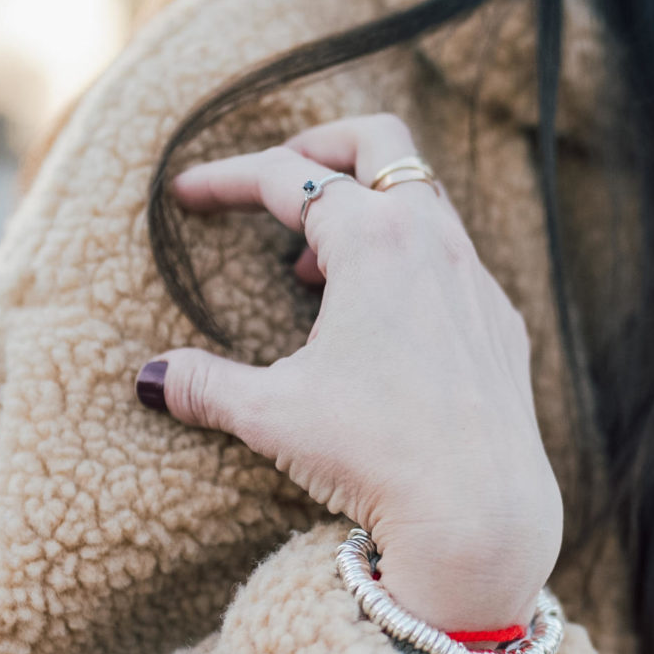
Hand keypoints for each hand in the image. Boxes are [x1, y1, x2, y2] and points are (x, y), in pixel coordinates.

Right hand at [139, 113, 562, 632]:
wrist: (479, 512)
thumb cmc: (376, 453)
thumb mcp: (273, 415)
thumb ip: (207, 386)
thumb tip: (151, 381)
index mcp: (374, 239)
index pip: (287, 177)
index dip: (226, 179)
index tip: (186, 195)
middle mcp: (434, 240)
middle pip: (378, 142)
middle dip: (319, 145)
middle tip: (277, 178)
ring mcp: (476, 280)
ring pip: (422, 202)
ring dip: (364, 214)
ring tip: (316, 273)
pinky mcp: (502, 325)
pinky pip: (453, 264)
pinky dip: (409, 267)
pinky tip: (382, 326)